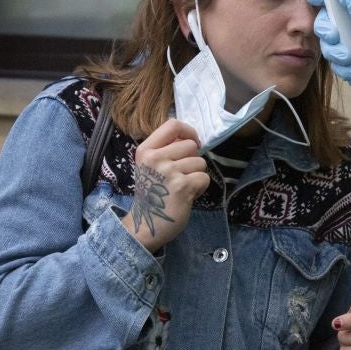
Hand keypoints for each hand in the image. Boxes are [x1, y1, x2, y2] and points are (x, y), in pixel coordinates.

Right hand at [121, 120, 210, 252]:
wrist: (146, 224)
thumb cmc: (152, 194)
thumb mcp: (151, 166)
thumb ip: (166, 150)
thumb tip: (192, 140)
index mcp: (146, 150)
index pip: (173, 125)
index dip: (189, 131)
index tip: (193, 142)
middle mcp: (155, 158)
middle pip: (190, 145)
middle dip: (193, 160)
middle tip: (182, 175)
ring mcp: (168, 172)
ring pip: (200, 162)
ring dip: (196, 175)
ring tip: (183, 187)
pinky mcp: (182, 187)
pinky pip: (204, 178)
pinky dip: (200, 187)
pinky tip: (188, 195)